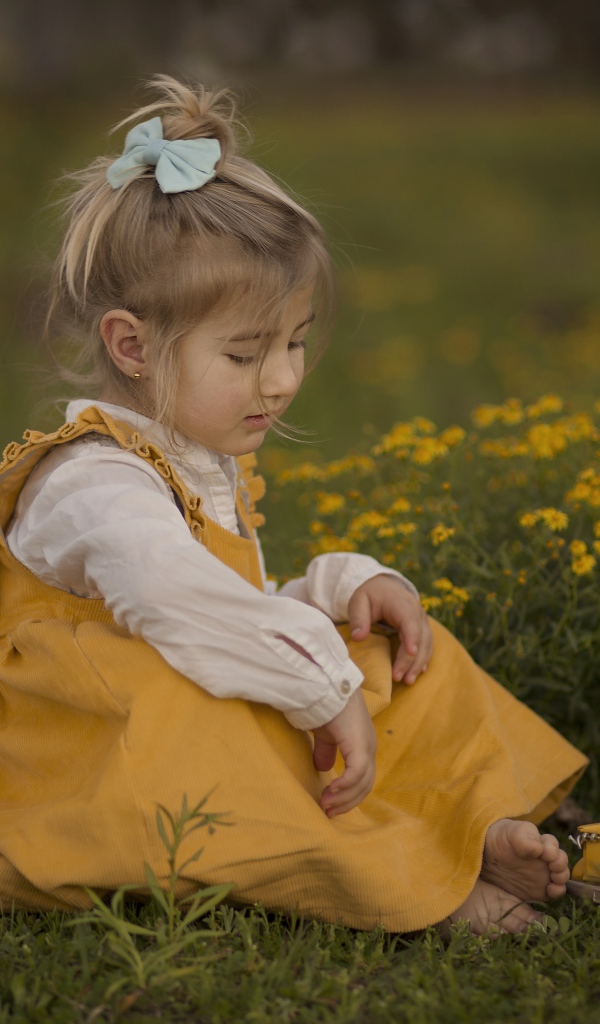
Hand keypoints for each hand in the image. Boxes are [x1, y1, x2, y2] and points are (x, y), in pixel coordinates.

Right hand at [312, 689, 376, 817]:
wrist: (326, 684)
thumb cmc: (325, 704)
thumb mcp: (325, 733)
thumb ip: (326, 750)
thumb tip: (323, 768)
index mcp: (363, 745)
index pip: (363, 779)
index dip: (348, 795)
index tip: (330, 805)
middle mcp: (369, 747)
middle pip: (365, 786)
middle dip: (347, 802)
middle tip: (328, 812)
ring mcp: (367, 746)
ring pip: (362, 783)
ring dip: (343, 798)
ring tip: (326, 805)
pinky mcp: (359, 744)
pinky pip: (356, 774)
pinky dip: (345, 786)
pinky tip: (330, 791)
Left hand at [348, 574, 432, 683]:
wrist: (384, 587)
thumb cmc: (370, 595)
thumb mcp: (358, 602)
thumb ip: (358, 619)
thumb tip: (358, 638)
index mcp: (401, 603)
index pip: (410, 621)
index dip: (412, 637)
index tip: (411, 653)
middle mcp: (417, 612)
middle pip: (420, 637)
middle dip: (411, 659)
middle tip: (399, 677)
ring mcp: (422, 621)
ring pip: (426, 643)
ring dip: (418, 663)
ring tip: (408, 681)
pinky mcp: (423, 629)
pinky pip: (427, 645)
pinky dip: (422, 659)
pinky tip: (417, 673)